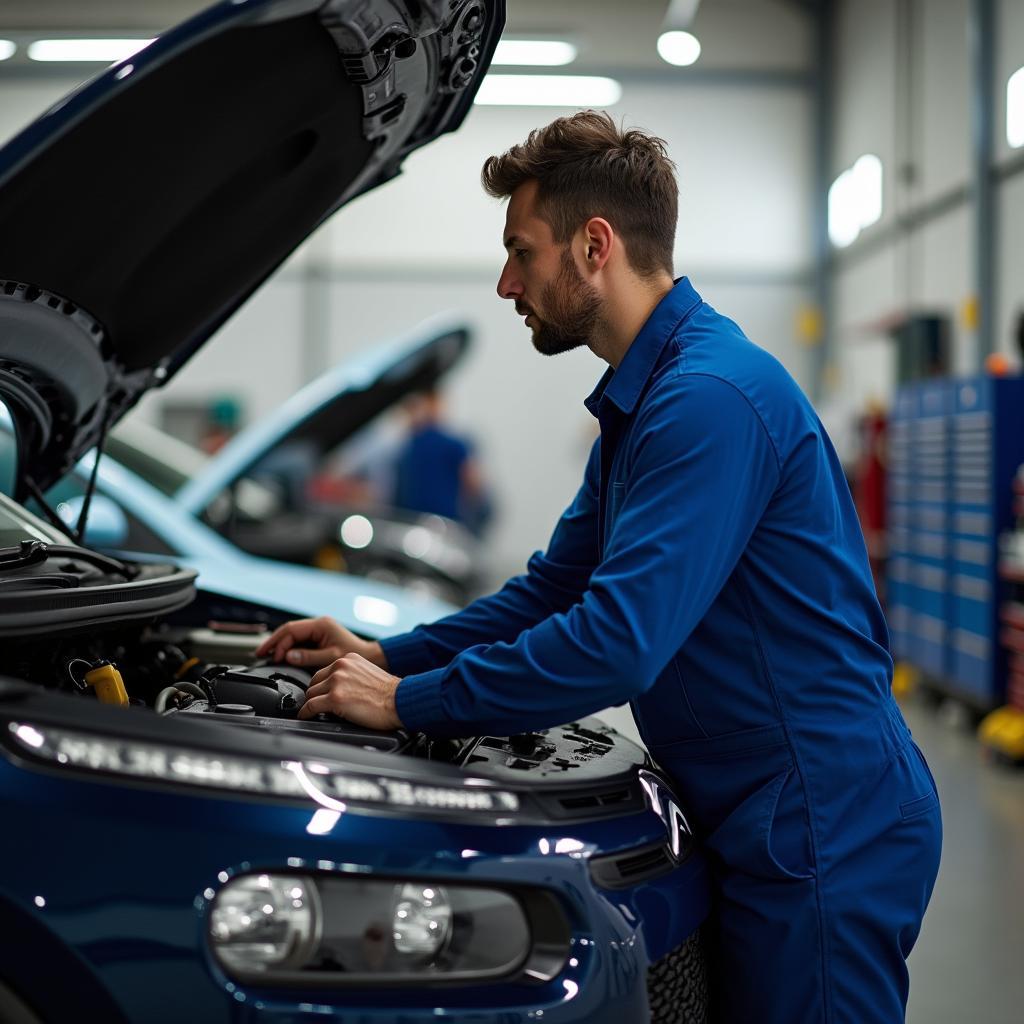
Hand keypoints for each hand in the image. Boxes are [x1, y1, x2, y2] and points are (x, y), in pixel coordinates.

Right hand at [255, 616, 386, 669]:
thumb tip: (288, 656)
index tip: (272, 656)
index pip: (292, 630)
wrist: (369, 657)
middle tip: (259, 653)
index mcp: (321, 625)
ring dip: (279, 645)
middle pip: (289, 631)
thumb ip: (309, 657)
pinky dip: (288, 648)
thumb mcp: (330, 657)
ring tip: (265, 655)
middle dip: (274, 642)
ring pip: (292, 635)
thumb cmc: (353, 656)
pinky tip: (280, 656)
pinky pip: (298, 641)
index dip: (279, 642)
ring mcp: (318, 631)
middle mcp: (318, 625)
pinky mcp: (318, 638)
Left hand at [298, 653, 402, 729]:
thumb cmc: (389, 693)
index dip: (321, 686)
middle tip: (318, 705)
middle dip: (315, 695)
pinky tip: (306, 716)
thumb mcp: (367, 673)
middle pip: (314, 682)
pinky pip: (311, 706)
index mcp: (348, 659)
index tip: (321, 694)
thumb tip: (338, 687)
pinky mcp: (335, 698)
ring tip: (313, 712)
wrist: (399, 700)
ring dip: (311, 704)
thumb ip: (350, 675)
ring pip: (311, 694)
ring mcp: (337, 681)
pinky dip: (306, 713)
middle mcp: (340, 666)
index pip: (324, 672)